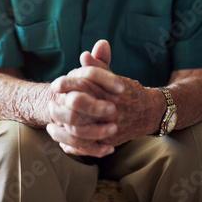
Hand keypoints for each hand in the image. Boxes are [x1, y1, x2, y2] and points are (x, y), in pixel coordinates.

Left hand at [47, 41, 164, 156]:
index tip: (56, 84)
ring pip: (80, 130)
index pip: (85, 83)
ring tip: (51, 125)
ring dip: (63, 129)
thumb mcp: (113, 76)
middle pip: (80, 107)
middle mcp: (110, 108)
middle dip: (62, 106)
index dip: (68, 83)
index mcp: (110, 90)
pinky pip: (88, 146)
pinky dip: (73, 145)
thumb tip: (84, 55)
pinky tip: (62, 141)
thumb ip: (99, 65)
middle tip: (51, 105)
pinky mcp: (110, 141)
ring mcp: (110, 126)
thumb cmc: (126, 91)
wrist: (150, 112)